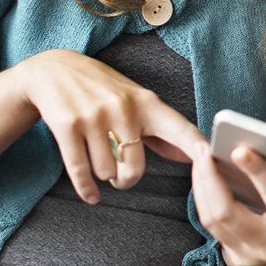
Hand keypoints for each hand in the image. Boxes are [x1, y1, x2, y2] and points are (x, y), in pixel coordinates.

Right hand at [15, 49, 207, 203]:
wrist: (53, 71)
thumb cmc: (103, 91)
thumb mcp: (136, 103)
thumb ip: (163, 132)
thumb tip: (192, 156)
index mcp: (147, 102)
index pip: (179, 128)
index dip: (196, 146)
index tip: (212, 162)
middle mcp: (123, 108)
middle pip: (135, 167)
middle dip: (127, 179)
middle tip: (120, 176)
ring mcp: (94, 116)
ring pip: (106, 171)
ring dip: (104, 176)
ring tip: (101, 163)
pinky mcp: (67, 126)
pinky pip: (80, 171)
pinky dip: (86, 189)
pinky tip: (91, 195)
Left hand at [192, 143, 265, 265]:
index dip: (257, 172)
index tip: (241, 150)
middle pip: (225, 212)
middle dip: (210, 178)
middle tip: (203, 149)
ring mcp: (248, 254)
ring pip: (211, 219)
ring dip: (201, 185)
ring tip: (199, 157)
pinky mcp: (235, 256)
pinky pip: (212, 225)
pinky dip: (204, 198)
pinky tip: (204, 176)